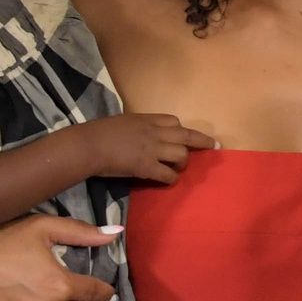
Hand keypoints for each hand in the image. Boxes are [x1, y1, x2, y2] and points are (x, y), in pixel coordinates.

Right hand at [78, 113, 216, 182]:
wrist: (87, 144)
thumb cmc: (96, 132)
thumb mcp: (121, 122)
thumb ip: (134, 128)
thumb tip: (135, 134)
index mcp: (146, 119)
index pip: (173, 121)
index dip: (181, 129)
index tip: (187, 134)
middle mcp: (154, 132)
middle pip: (186, 134)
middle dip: (202, 141)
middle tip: (214, 146)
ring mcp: (152, 149)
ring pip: (181, 155)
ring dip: (183, 163)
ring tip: (178, 169)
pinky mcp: (147, 167)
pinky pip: (168, 174)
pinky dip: (172, 178)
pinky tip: (170, 181)